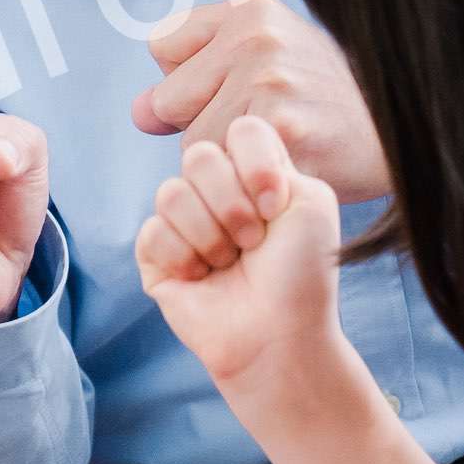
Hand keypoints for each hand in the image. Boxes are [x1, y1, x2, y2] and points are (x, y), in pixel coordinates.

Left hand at [132, 0, 389, 199]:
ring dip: (225, 164)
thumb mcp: (273, 60)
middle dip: (202, 125)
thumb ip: (199, 72)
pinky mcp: (281, 130)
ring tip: (274, 153)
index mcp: (250, 9)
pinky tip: (280, 175)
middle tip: (260, 130)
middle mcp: (256, 36)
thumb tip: (139, 112)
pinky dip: (243, 185)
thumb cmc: (331, 102)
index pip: (163, 48)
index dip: (191, 82)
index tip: (234, 92)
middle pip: (168, 101)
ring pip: (194, 145)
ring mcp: (269, 82)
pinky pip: (223, 172)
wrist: (409, 134)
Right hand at [134, 117, 347, 401]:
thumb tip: (219, 155)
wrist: (279, 334)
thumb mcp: (310, 201)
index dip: (254, 165)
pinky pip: (152, 231)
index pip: (239, 129)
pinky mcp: (155, 255)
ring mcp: (183, 221)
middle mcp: (217, 192)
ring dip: (210, 237)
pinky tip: (203, 279)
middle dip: (231, 204)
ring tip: (230, 264)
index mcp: (256, 172)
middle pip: (198, 155)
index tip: (275, 207)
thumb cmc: (302, 275)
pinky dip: (185, 259)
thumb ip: (271, 154)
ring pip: (171, 193)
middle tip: (253, 242)